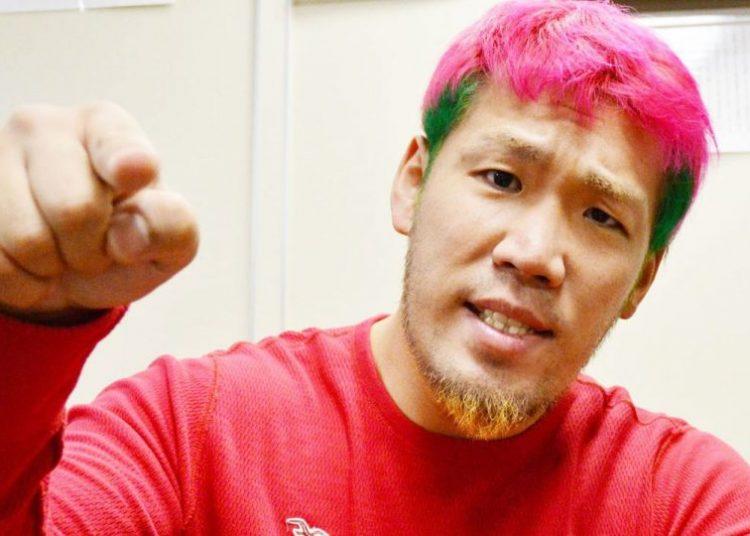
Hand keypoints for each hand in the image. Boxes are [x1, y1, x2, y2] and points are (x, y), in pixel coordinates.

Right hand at [0, 101, 198, 323]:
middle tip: (95, 245)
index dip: (127, 164)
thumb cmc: (126, 237)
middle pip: (73, 210)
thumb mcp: (170, 238)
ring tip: (61, 251)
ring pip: (26, 240)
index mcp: (107, 126)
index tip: (134, 172)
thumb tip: (129, 235)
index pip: (117, 145)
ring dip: (52, 267)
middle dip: (91, 249)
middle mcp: (46, 126)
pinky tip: (30, 263)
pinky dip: (22, 282)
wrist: (67, 264)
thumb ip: (172, 228)